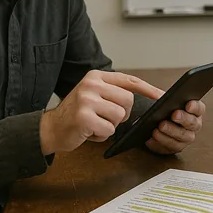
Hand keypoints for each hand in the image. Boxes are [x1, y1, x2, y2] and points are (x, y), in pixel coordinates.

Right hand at [39, 70, 163, 154]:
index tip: (162, 96)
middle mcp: (91, 84)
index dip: (148, 89)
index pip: (129, 80)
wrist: (50, 129)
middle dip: (122, 114)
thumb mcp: (94, 96)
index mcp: (96, 76)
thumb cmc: (77, 115)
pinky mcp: (83, 117)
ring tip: (95, 124)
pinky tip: (89, 132)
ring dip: (110, 126)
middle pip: (128, 100)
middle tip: (106, 118)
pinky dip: (101, 136)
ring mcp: (86, 99)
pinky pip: (109, 130)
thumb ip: (113, 93)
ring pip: (120, 116)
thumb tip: (146, 98)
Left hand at [145, 100, 205, 154]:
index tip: (188, 105)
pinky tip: (151, 139)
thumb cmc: (159, 110)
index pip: (199, 108)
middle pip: (193, 124)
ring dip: (171, 133)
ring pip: (183, 138)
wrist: (150, 124)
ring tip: (158, 128)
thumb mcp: (159, 100)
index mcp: (193, 112)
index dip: (195, 107)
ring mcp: (185, 139)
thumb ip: (158, 94)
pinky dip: (159, 144)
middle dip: (184, 119)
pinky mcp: (174, 148)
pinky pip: (169, 148)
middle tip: (174, 115)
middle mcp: (193, 126)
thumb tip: (158, 96)